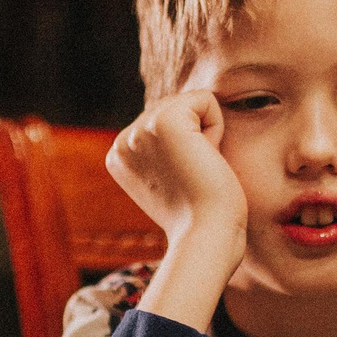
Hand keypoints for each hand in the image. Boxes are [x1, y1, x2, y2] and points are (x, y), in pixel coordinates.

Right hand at [108, 91, 249, 264]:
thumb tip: (183, 126)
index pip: (165, 123)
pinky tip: (206, 158)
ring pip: (190, 103)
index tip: (183, 182)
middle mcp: (123, 141)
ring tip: (198, 169)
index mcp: (119, 156)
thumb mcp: (170, 180)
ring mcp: (139, 130)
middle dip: (196, 137)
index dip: (186, 149)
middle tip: (193, 177)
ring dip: (206, 134)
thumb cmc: (200, 217)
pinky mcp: (164, 121)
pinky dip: (217, 127)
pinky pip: (205, 99)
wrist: (205, 237)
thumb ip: (164, 151)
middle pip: (177, 108)